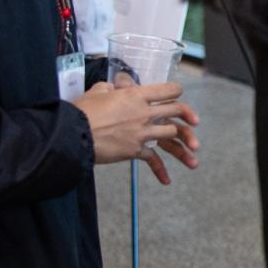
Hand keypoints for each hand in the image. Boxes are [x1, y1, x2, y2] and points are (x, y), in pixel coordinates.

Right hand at [73, 81, 200, 184]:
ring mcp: (141, 132)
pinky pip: (153, 160)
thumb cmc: (82, 111)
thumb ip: (110, 88)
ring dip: (182, 143)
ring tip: (191, 153)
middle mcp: (143, 112)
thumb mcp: (98, 91)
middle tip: (195, 121)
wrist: (72, 134)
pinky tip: (167, 180)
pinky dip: (160, 171)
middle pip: (176, 110)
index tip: (177, 96)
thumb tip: (113, 87)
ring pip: (171, 132)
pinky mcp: (135, 150)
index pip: (168, 90)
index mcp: (136, 95)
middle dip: (188, 114)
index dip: (175, 92)